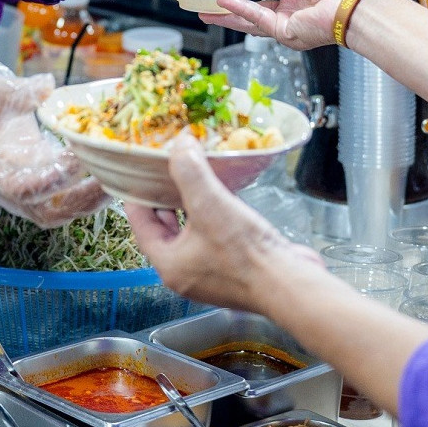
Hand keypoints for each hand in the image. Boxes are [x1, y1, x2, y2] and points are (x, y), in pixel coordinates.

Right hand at [0, 73, 109, 224]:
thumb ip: (13, 91)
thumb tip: (46, 86)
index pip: (19, 187)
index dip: (48, 180)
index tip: (75, 160)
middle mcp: (5, 186)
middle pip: (47, 211)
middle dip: (82, 199)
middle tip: (114, 176)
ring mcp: (23, 186)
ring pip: (60, 210)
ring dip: (91, 200)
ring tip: (122, 177)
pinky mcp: (38, 178)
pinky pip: (65, 197)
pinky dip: (88, 190)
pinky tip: (111, 168)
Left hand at [126, 135, 323, 308]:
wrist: (288, 284)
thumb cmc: (244, 253)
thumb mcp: (209, 203)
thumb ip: (189, 171)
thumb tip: (179, 144)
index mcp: (169, 264)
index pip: (141, 224)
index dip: (139, 196)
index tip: (141, 173)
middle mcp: (185, 273)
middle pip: (165, 229)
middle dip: (166, 199)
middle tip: (168, 171)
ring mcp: (210, 274)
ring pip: (191, 232)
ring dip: (192, 206)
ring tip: (195, 178)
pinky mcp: (233, 270)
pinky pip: (214, 237)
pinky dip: (214, 216)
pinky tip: (225, 196)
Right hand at [207, 0, 364, 50]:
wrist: (347, 3)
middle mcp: (289, 5)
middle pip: (254, 1)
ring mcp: (285, 20)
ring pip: (250, 16)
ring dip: (228, 12)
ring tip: (205, 9)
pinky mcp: (282, 31)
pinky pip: (256, 19)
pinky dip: (239, 11)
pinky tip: (223, 3)